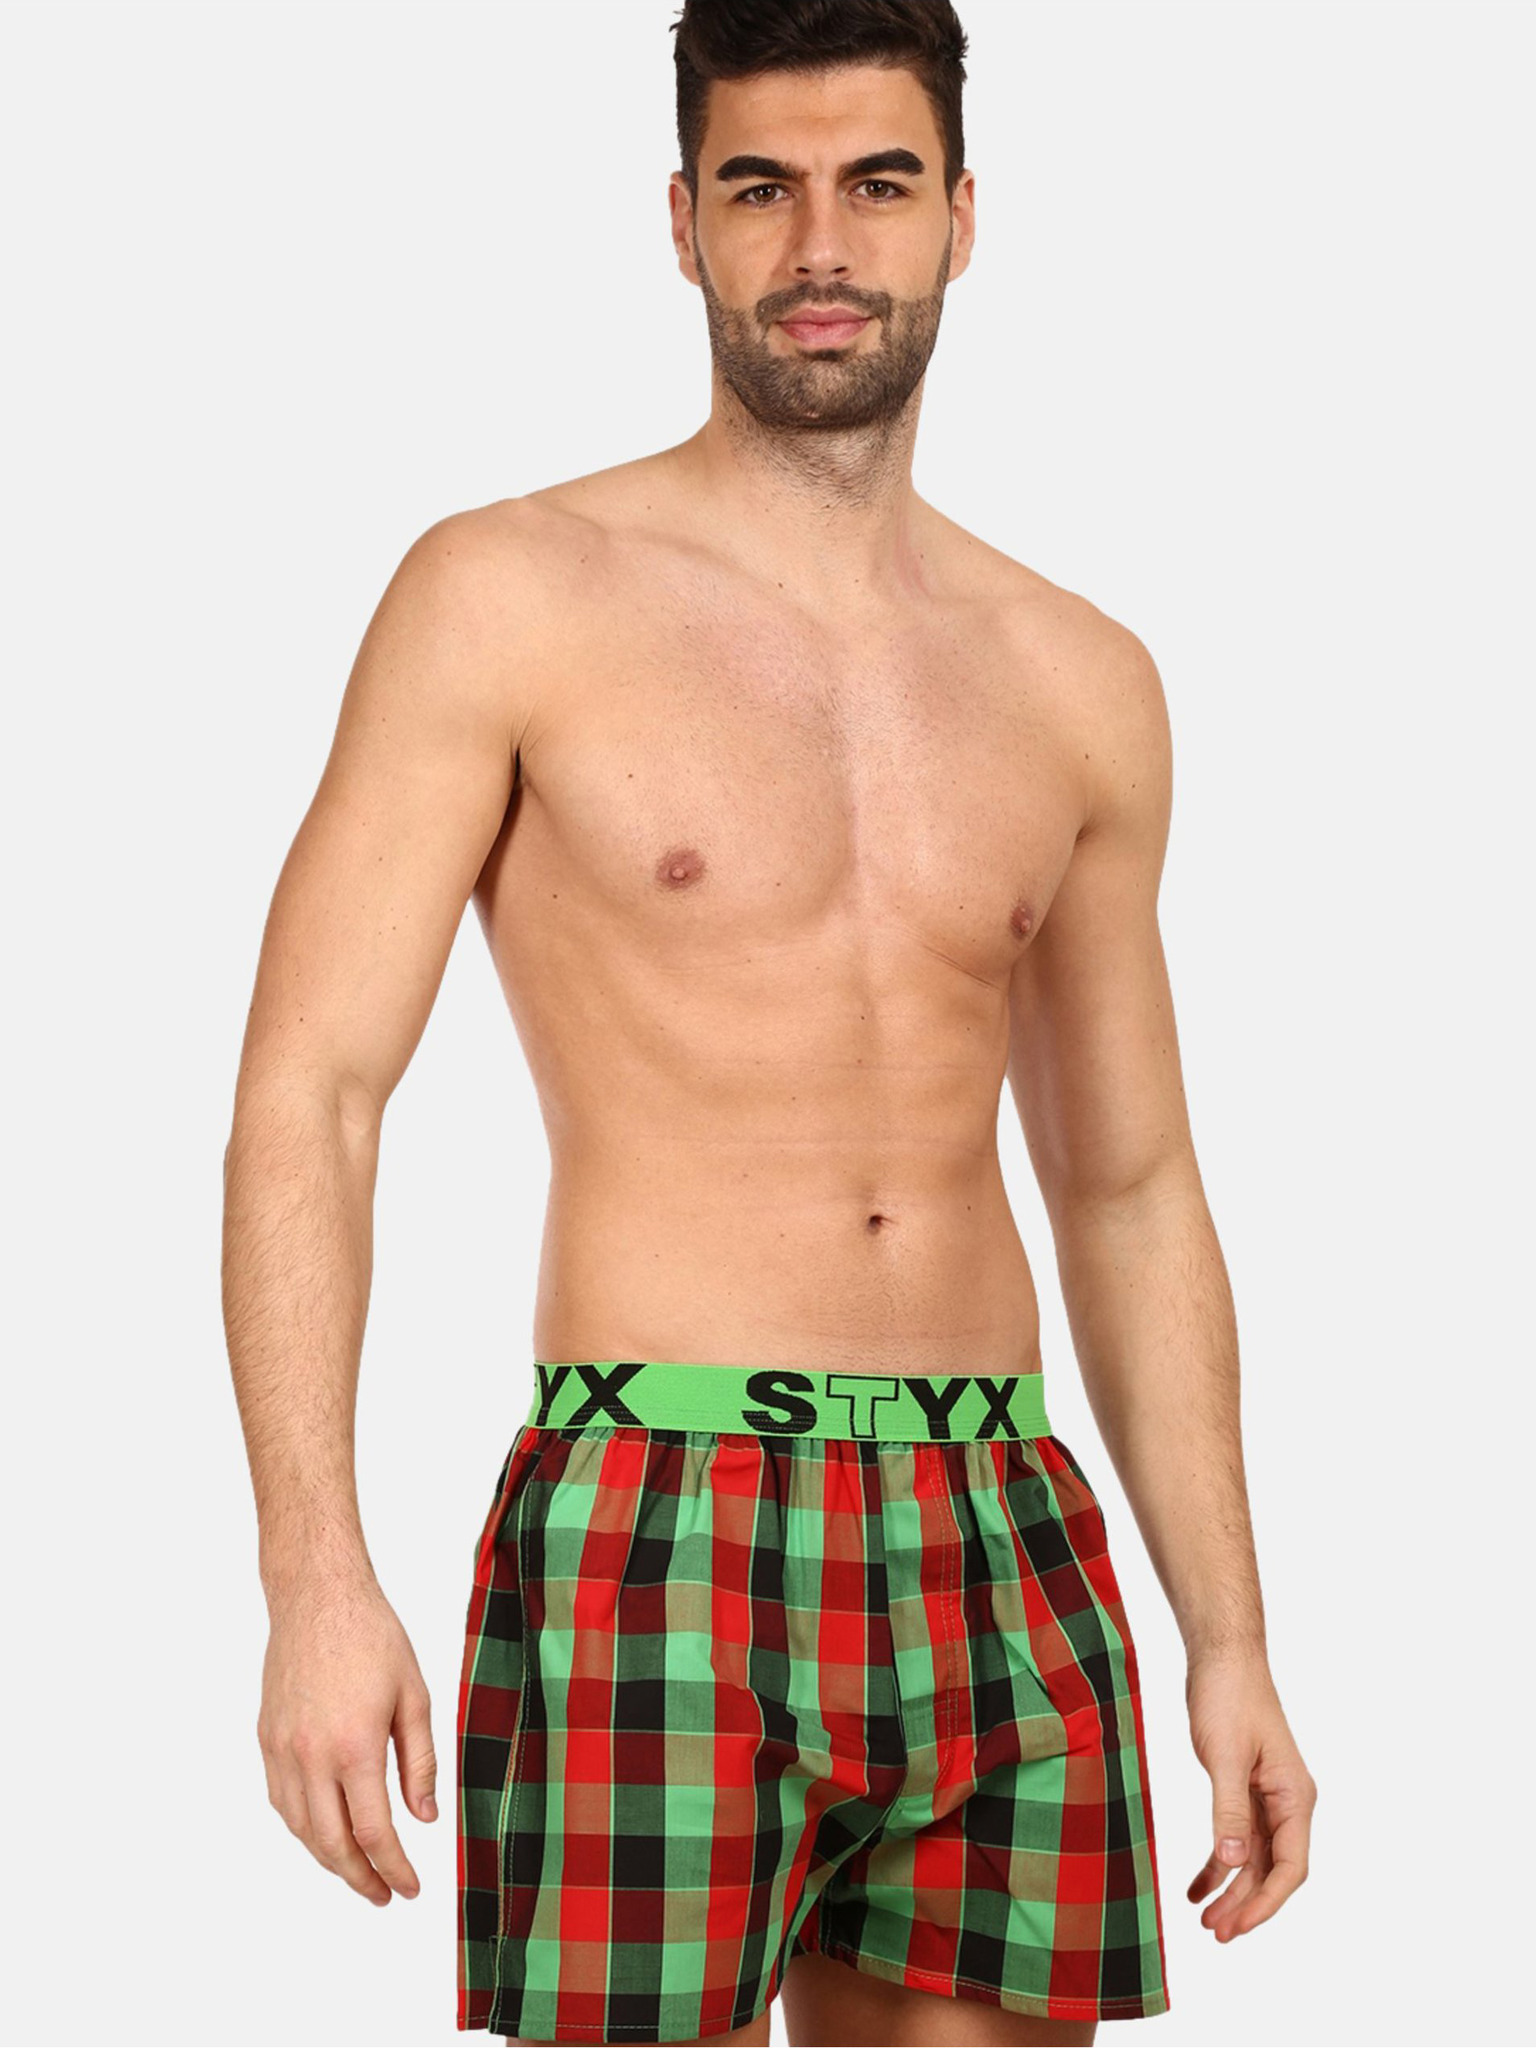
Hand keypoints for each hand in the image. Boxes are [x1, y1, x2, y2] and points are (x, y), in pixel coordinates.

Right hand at [257, 1573, 437, 1905]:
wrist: (318, 1597)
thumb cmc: (373, 1638)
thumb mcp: (413, 1696)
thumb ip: (420, 1762)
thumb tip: (424, 1818)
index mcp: (354, 1747)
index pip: (373, 1832)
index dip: (393, 1867)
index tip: (410, 1888)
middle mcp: (311, 1756)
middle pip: (331, 1843)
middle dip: (360, 1878)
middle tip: (384, 1894)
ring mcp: (282, 1750)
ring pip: (301, 1829)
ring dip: (329, 1859)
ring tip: (358, 1870)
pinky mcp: (266, 1738)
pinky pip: (282, 1801)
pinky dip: (303, 1827)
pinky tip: (324, 1831)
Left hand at [1184, 1643, 1315, 1939]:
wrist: (1221, 1656)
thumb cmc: (1229, 1697)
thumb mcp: (1225, 1756)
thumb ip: (1229, 1811)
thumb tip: (1234, 1863)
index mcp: (1294, 1796)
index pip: (1291, 1867)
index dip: (1267, 1903)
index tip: (1238, 1927)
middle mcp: (1287, 1802)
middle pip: (1273, 1870)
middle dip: (1247, 1905)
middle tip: (1216, 1934)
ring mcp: (1266, 1797)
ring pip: (1254, 1859)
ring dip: (1232, 1890)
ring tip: (1206, 1921)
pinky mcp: (1244, 1788)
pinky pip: (1235, 1838)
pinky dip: (1218, 1864)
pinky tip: (1195, 1887)